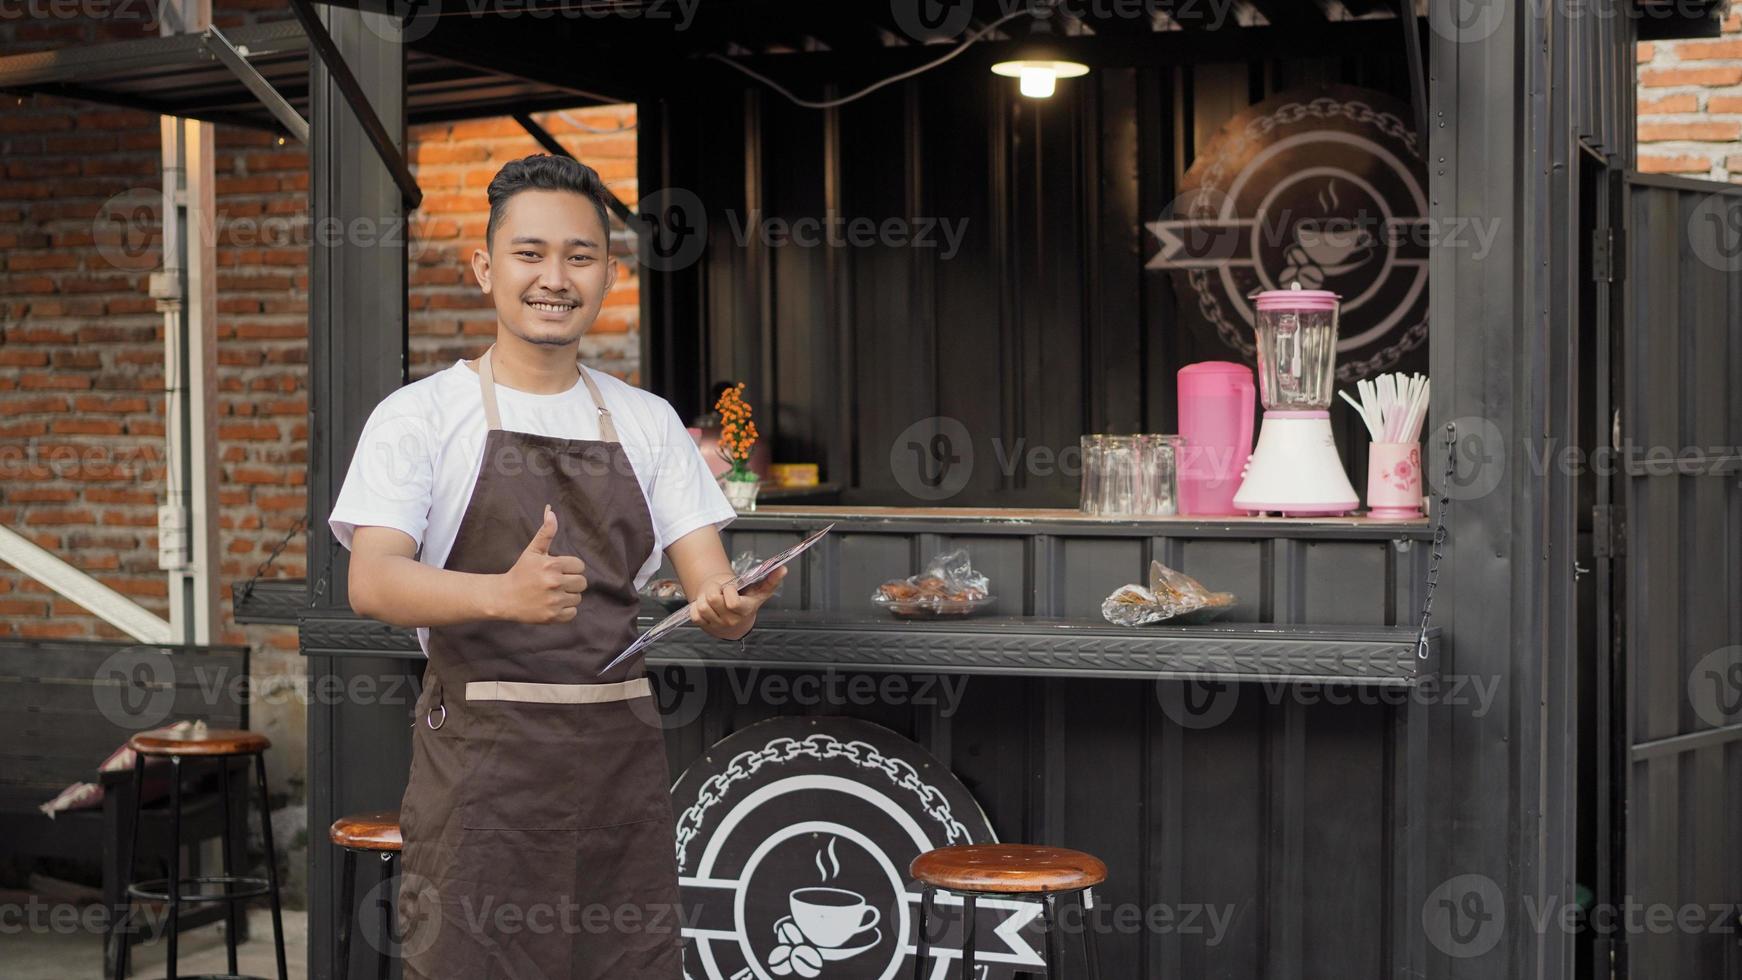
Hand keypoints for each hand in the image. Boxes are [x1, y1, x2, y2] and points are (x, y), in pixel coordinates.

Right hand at [490, 505, 587, 623]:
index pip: (579, 566)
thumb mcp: (532, 551)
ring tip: (553, 593)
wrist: (504, 597)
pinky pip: (572, 613)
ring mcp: (554, 601)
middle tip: (556, 582)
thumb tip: (551, 512)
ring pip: (577, 598)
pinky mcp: (552, 616)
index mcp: (552, 565)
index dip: (570, 567)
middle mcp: (554, 583)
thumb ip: (545, 532)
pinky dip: (565, 611)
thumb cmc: (520, 572)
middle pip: (582, 582)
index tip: (558, 570)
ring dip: (568, 596)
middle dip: (571, 581)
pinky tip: (553, 604)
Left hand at [689, 566, 785, 639]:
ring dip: (704, 598)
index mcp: (745, 610)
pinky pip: (694, 614)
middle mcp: (731, 620)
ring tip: (713, 597)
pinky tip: (706, 606)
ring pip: (702, 606)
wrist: (735, 620)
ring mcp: (717, 625)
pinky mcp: (705, 627)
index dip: (728, 591)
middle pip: (712, 599)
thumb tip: (783, 569)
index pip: (732, 602)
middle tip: (719, 590)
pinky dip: (696, 607)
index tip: (731, 588)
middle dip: (714, 589)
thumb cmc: (746, 601)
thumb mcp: (759, 592)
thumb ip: (772, 580)